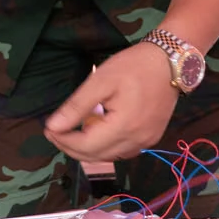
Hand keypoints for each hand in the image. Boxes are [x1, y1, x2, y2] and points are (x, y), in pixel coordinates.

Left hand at [43, 41, 179, 161]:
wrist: (171, 62)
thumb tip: (53, 127)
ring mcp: (146, 142)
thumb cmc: (134, 66)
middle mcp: (137, 141)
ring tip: (73, 129)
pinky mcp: (151, 138)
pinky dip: (105, 146)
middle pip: (95, 156)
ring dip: (87, 148)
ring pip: (108, 157)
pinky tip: (97, 129)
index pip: (85, 147)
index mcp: (124, 127)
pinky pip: (122, 151)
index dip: (63, 141)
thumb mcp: (100, 81)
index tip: (47, 128)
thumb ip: (76, 107)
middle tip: (55, 130)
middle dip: (71, 147)